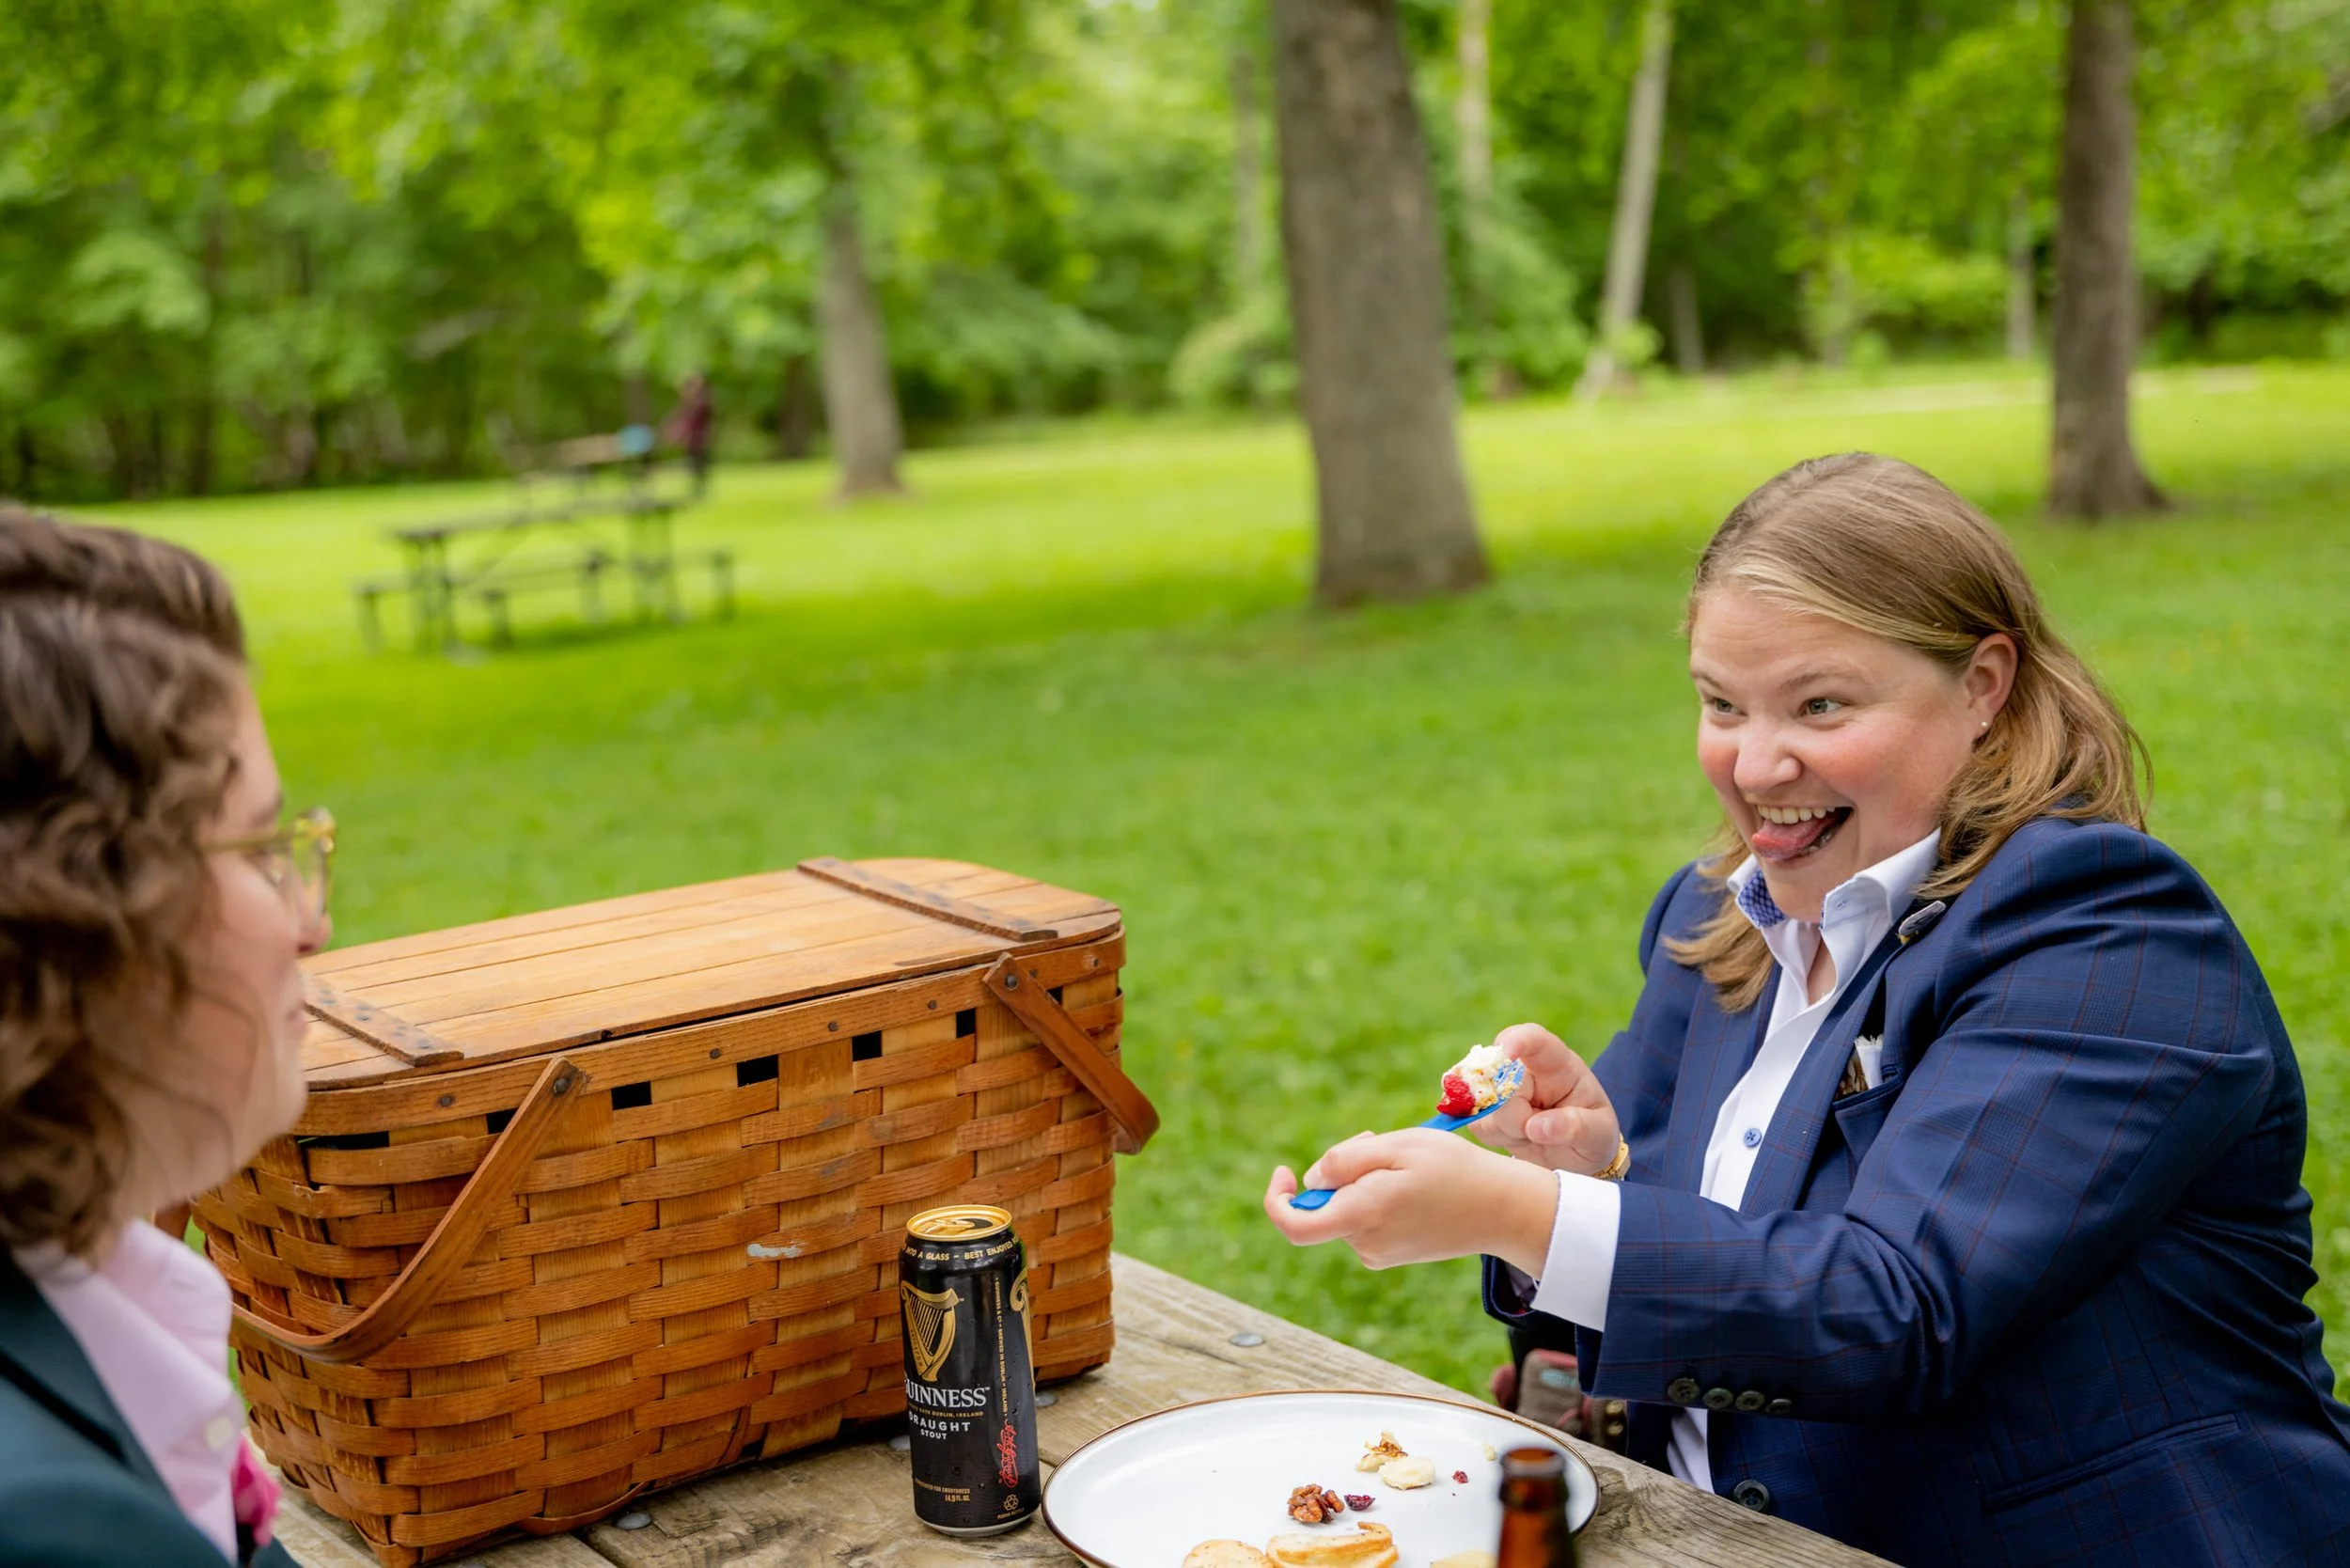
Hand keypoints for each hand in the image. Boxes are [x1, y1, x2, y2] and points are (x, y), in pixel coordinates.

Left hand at [1262, 1128, 1558, 1275]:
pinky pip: (1365, 1219)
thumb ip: (1345, 1161)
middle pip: (1323, 1205)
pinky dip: (1374, 1196)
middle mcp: (1366, 1243)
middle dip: (1337, 1171)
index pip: (1294, 1226)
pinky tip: (1409, 1183)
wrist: (1504, 1210)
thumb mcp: (1397, 1146)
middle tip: (1373, 1141)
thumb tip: (1311, 1181)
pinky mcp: (1393, 1253)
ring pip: (1346, 1208)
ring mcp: (1380, 1253)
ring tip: (1402, 1162)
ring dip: (1360, 1180)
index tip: (1284, 1171)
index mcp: (1362, 1216)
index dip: (1277, 1199)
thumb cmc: (1454, 1170)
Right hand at [1473, 1022, 1622, 1175]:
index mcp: (1557, 1064)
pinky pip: (1476, 1123)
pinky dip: (1496, 1139)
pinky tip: (1520, 1140)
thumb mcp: (1600, 1133)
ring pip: (1484, 1104)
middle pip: (1499, 1079)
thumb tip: (1535, 1127)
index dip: (1515, 1040)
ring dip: (1507, 1130)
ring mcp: (1503, 1090)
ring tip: (1536, 1135)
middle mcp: (1525, 1070)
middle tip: (1538, 1132)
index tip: (1504, 1055)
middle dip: (1513, 1114)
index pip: (1534, 1039)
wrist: (1580, 1154)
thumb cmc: (1594, 1133)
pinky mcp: (1488, 1111)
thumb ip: (1576, 1127)